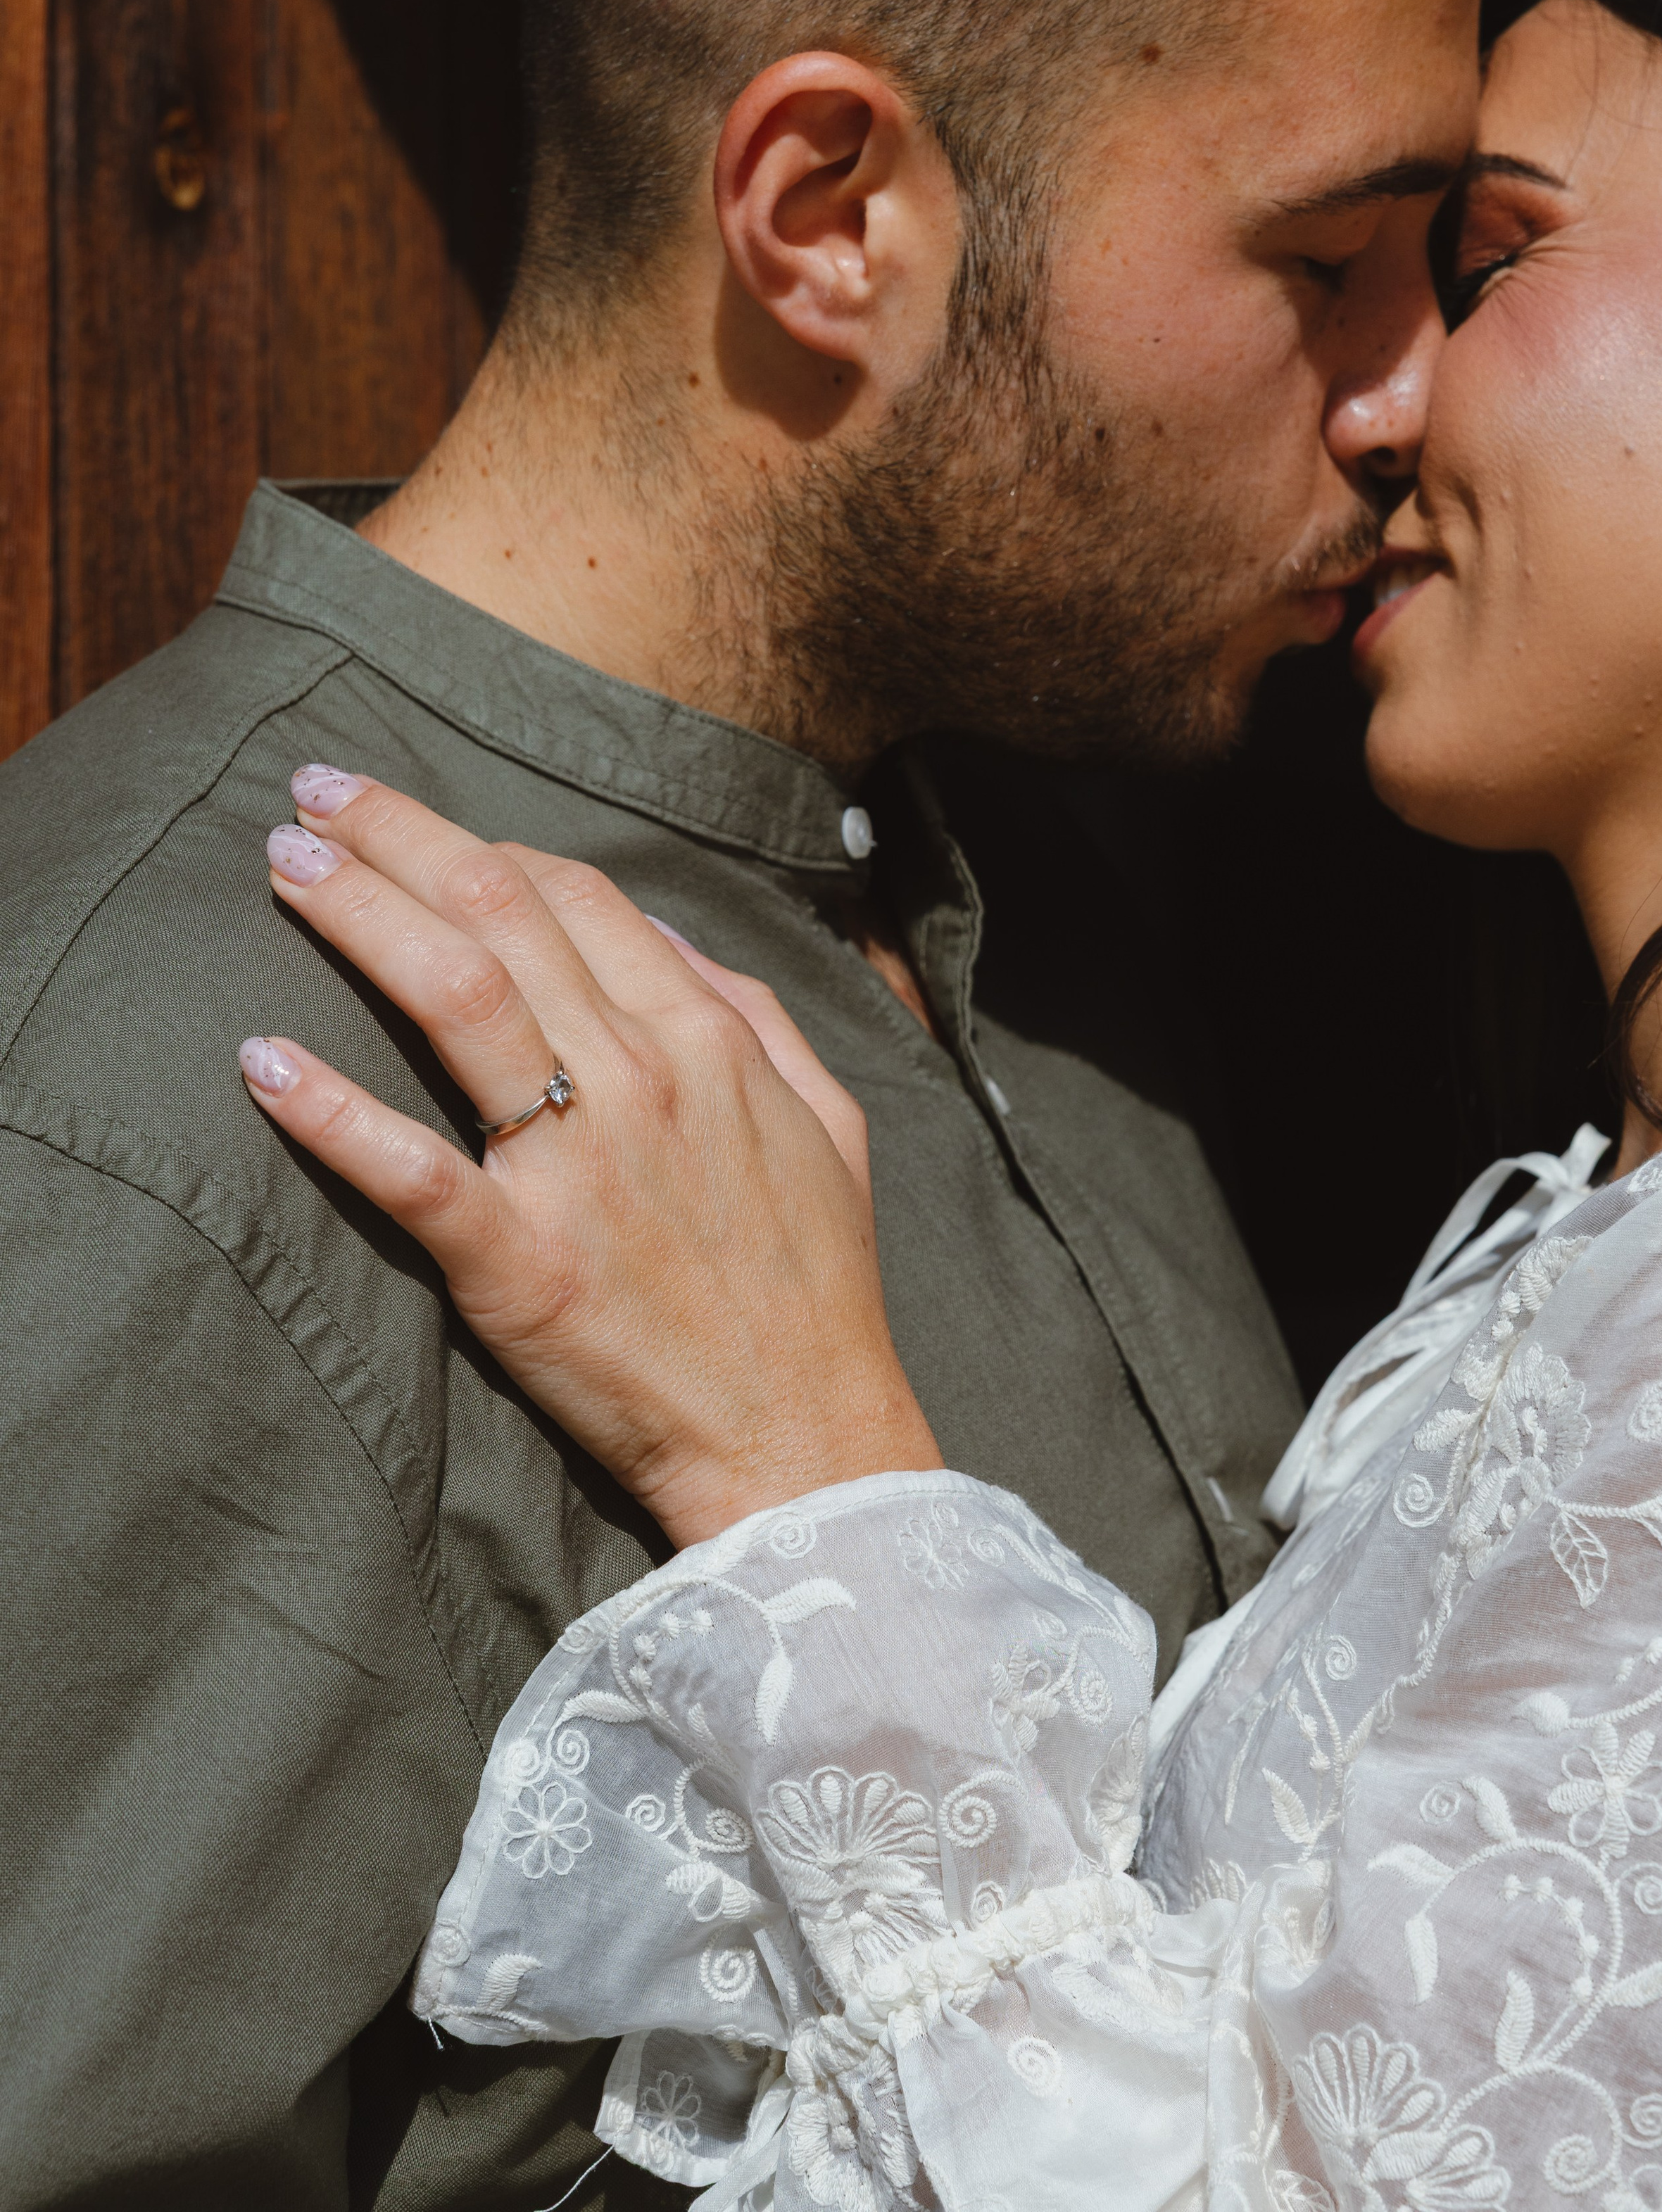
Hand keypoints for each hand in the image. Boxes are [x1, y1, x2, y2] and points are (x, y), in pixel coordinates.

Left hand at [237, 767, 940, 1546]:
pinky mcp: (521, 1265)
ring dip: (358, 914)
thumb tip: (664, 935)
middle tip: (313, 796)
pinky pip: (410, 1170)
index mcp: (707, 1040)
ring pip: (452, 994)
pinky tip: (261, 1063)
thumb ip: (750, 1013)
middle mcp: (640, 1079)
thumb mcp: (827, 1121)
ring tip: (286, 865)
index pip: (576, 895)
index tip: (415, 829)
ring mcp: (577, 1169)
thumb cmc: (818, 1289)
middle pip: (498, 912)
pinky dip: (329, 1111)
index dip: (482, 843)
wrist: (807, 1438)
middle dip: (397, 837)